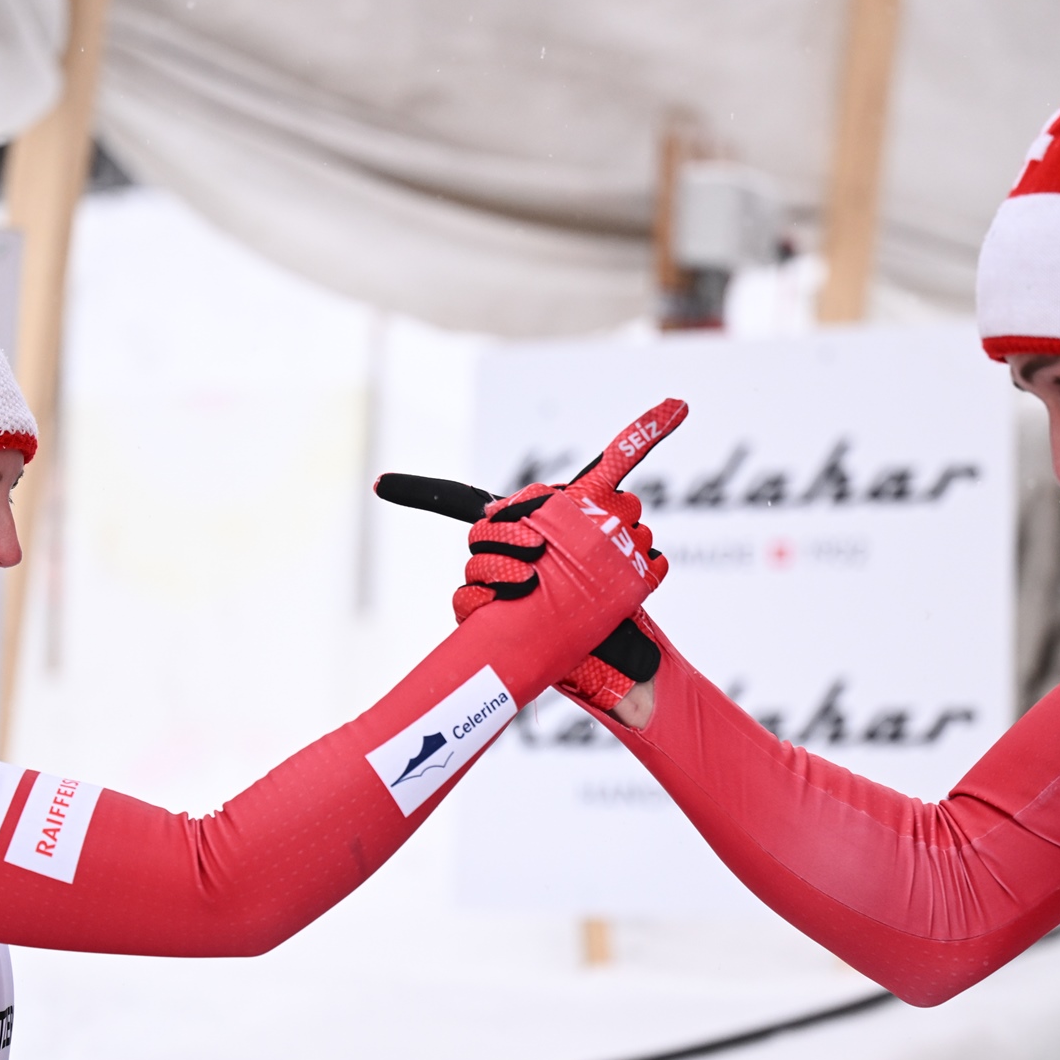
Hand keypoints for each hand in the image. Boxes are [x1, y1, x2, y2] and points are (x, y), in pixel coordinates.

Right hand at [374, 399, 684, 709]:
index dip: (413, 492)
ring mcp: (488, 590)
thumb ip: (630, 460)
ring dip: (503, 566)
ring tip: (535, 580)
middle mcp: (496, 557)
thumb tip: (679, 402)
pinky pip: (466, 603)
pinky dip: (490, 599)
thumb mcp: (619, 520)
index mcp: (515, 530)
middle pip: (478, 528)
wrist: (617, 657)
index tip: (380, 485)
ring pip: (473, 562)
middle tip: (542, 548)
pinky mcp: (487, 624)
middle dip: (510, 532)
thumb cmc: (614, 587)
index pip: (453, 500)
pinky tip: (516, 602)